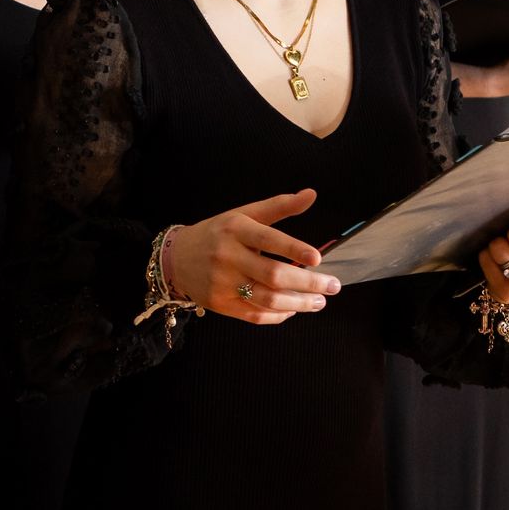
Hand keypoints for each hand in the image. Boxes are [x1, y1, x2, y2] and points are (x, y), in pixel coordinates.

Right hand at [167, 189, 338, 325]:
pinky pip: (255, 315)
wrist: (176, 258)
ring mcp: (222, 282)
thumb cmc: (218, 234)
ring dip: (299, 303)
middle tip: (332, 286)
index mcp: (235, 230)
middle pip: (272, 275)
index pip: (268, 239)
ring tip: (320, 301)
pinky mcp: (220, 303)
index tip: (317, 258)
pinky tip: (294, 309)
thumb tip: (311, 194)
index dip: (293, 249)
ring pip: (267, 299)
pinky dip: (279, 315)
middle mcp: (227, 256)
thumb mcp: (243, 214)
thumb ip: (278, 206)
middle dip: (308, 283)